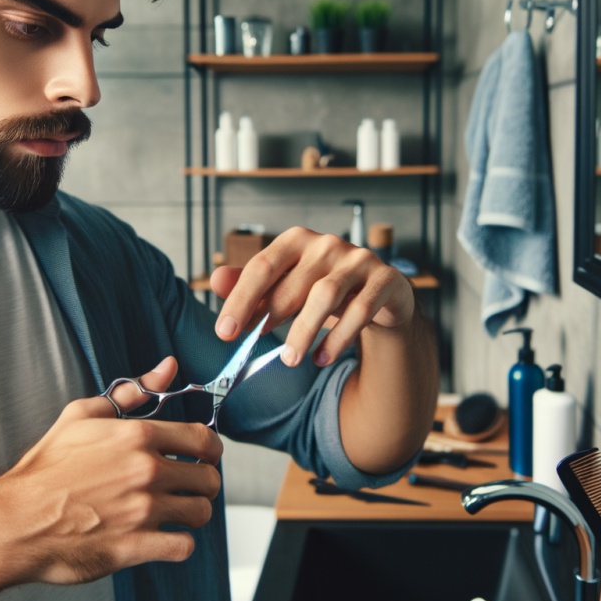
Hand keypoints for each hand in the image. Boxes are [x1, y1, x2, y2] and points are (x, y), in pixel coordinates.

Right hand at [0, 356, 223, 586]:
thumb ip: (132, 391)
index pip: (205, 440)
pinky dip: (178, 544)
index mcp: (138, 437)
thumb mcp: (82, 415)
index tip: (204, 456)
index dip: (211, 449)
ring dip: (192, 512)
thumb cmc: (45, 468)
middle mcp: (146, 472)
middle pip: (209, 478)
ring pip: (201, 512)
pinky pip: (183, 547)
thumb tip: (168, 368)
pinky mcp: (135, 546)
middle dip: (203, 482)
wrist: (15, 521)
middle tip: (187, 486)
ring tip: (176, 511)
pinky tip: (163, 537)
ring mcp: (143, 511)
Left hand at [210, 227, 416, 366]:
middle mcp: (328, 244)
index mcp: (297, 241)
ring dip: (303, 331)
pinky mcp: (384, 280)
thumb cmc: (324, 288)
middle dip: (270, 318)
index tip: (224, 332)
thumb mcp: (286, 286)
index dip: (240, 299)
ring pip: (325, 295)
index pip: (262, 267)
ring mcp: (359, 260)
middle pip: (292, 283)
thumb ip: (253, 286)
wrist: (380, 294)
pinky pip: (360, 310)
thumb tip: (216, 280)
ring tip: (289, 360)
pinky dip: (338, 338)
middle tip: (252, 346)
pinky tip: (321, 358)